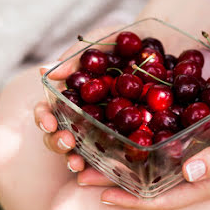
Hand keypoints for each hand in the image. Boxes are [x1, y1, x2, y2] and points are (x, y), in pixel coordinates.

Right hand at [34, 25, 122, 172]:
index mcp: (75, 96)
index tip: (49, 121)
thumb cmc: (127, 40)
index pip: (51, 110)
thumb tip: (47, 71)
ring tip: (79, 163)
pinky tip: (112, 169)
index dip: (44, 117)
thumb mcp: (102, 40)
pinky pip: (122, 152)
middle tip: (66, 142)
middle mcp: (88, 115)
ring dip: (78, 159)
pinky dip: (113, 163)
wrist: (165, 42)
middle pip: (64, 134)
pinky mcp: (135, 135)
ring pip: (87, 149)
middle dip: (58, 143)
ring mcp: (111, 128)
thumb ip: (77, 55)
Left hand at [90, 87, 209, 209]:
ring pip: (151, 160)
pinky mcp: (194, 132)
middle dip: (117, 179)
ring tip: (96, 150)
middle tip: (85, 171)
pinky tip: (126, 124)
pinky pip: (163, 137)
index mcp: (206, 181)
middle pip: (149, 180)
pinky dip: (143, 134)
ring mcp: (193, 151)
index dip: (133, 201)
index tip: (103, 196)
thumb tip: (188, 173)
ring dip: (125, 157)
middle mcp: (195, 170)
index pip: (163, 198)